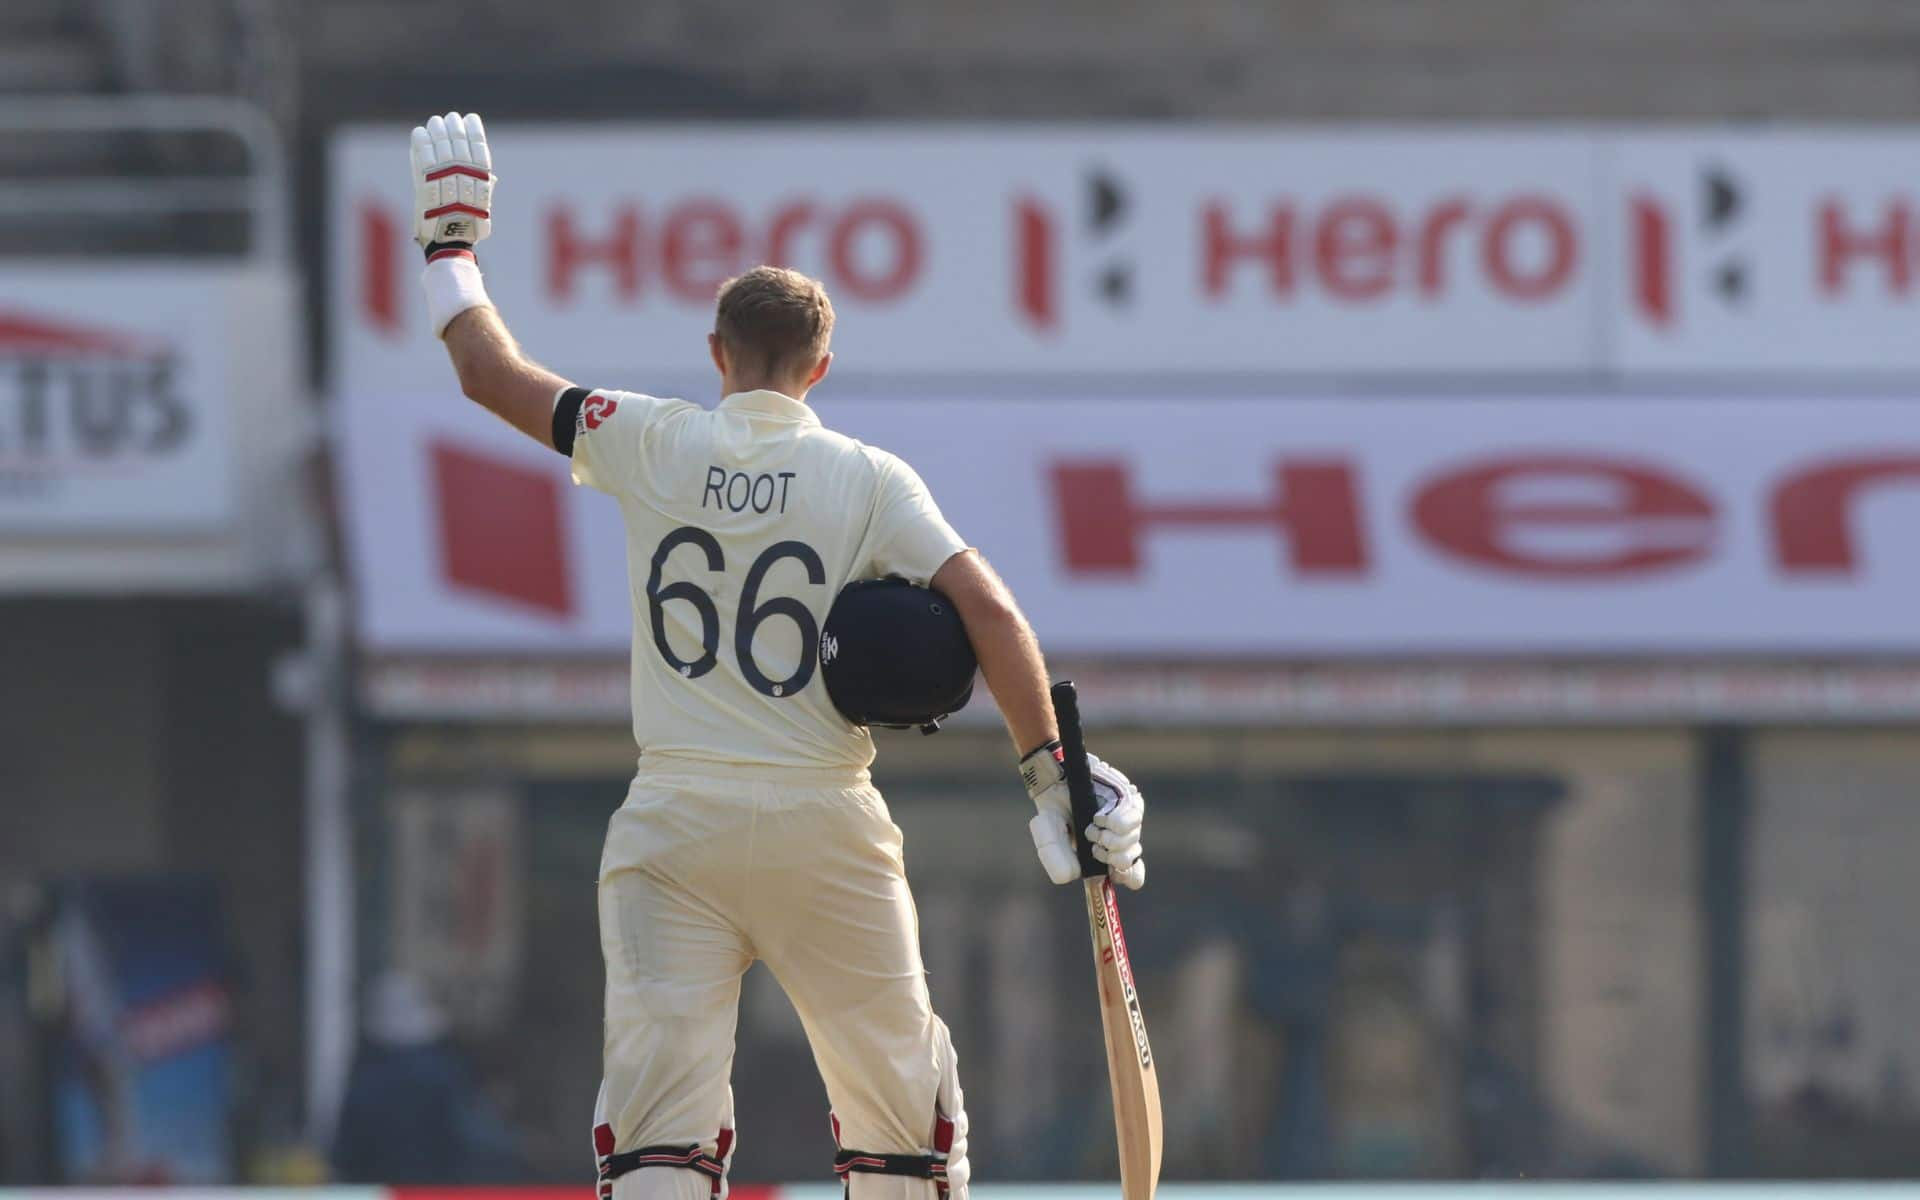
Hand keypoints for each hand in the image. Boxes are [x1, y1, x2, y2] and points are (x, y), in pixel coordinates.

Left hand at [410, 112, 494, 254]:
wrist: (450, 239)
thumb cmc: (468, 225)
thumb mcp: (484, 205)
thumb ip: (484, 187)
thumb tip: (489, 176)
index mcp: (481, 176)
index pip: (479, 143)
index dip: (474, 128)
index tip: (470, 118)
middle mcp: (464, 172)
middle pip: (458, 138)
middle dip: (454, 125)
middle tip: (449, 119)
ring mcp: (444, 174)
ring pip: (440, 141)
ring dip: (437, 128)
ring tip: (435, 122)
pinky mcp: (425, 178)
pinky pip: (423, 152)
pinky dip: (421, 140)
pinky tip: (420, 133)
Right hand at [1020, 743, 1145, 889]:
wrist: (1056, 779)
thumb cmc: (1054, 811)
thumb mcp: (1048, 837)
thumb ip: (1054, 858)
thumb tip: (1072, 875)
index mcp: (1106, 854)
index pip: (1132, 875)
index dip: (1126, 876)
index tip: (1111, 872)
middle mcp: (1120, 838)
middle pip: (1131, 860)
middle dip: (1111, 858)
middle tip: (1093, 846)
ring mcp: (1127, 820)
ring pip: (1133, 841)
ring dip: (1109, 840)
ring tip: (1091, 828)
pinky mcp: (1130, 801)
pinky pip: (1133, 819)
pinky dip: (1114, 823)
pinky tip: (1099, 817)